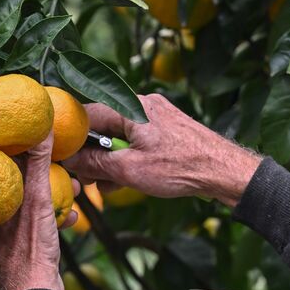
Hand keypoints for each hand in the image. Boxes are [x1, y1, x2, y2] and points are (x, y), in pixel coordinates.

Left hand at [0, 136, 65, 289]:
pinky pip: (35, 226)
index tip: (33, 136)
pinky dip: (54, 219)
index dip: (16, 149)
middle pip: (16, 185)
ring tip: (77, 189)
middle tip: (65, 164)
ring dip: (54, 195)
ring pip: (29, 205)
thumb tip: (41, 129)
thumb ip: (37, 165)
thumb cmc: (30, 251)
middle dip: (44, 173)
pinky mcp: (18, 249)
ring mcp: (3, 236)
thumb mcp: (37, 201)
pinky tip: (70, 219)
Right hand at [63, 93, 260, 206]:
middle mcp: (143, 104)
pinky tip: (127, 180)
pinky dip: (128, 157)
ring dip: (110, 159)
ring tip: (108, 186)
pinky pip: (137, 139)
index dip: (72, 135)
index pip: (87, 113)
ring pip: (120, 135)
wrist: (225, 171)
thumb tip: (70, 160)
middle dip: (92, 153)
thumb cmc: (181, 168)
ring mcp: (157, 115)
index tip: (63, 156)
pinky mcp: (167, 128)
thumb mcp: (130, 170)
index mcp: (132, 106)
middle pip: (103, 125)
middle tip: (87, 179)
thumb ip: (95, 163)